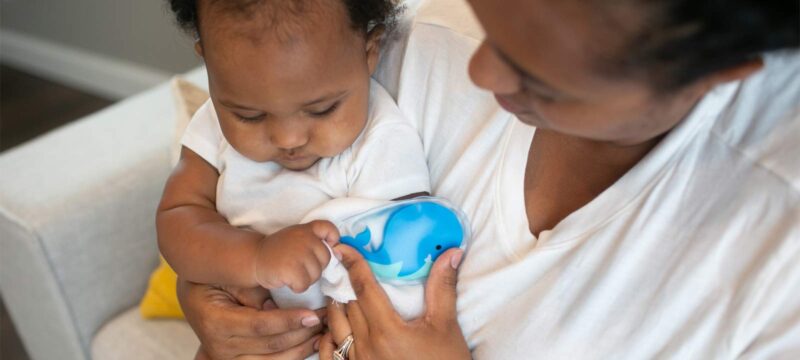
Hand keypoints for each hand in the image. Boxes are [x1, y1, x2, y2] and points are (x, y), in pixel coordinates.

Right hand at [177, 278, 325, 358]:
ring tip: (323, 330)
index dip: (288, 322)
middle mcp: (220, 347)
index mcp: (215, 322)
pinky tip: (311, 342)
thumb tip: (279, 305)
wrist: (195, 296)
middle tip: (325, 318)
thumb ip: (254, 290)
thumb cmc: (214, 280)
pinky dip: (294, 355)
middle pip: (271, 346)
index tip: (312, 315)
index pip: (259, 326)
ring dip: (303, 347)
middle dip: (302, 334)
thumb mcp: (230, 277)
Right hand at [255, 220, 339, 292]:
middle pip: (326, 259)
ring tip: (291, 272)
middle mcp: (304, 239)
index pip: (329, 228)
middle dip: (315, 267)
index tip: (327, 246)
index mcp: (306, 229)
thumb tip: (338, 253)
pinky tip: (286, 279)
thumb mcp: (296, 238)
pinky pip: (304, 285)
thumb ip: (315, 241)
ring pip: (316, 274)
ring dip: (306, 279)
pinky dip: (296, 287)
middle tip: (298, 265)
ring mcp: (298, 253)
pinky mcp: (291, 269)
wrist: (253, 258)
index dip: (332, 238)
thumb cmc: (279, 251)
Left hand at [318, 245, 470, 359]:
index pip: (364, 289)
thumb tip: (451, 253)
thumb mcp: (446, 326)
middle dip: (345, 284)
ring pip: (335, 327)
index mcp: (388, 331)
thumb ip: (443, 288)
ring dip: (336, 307)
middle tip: (344, 266)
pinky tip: (333, 326)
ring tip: (341, 293)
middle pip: (347, 306)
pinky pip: (330, 353)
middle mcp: (367, 348)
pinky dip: (328, 336)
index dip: (354, 265)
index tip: (343, 247)